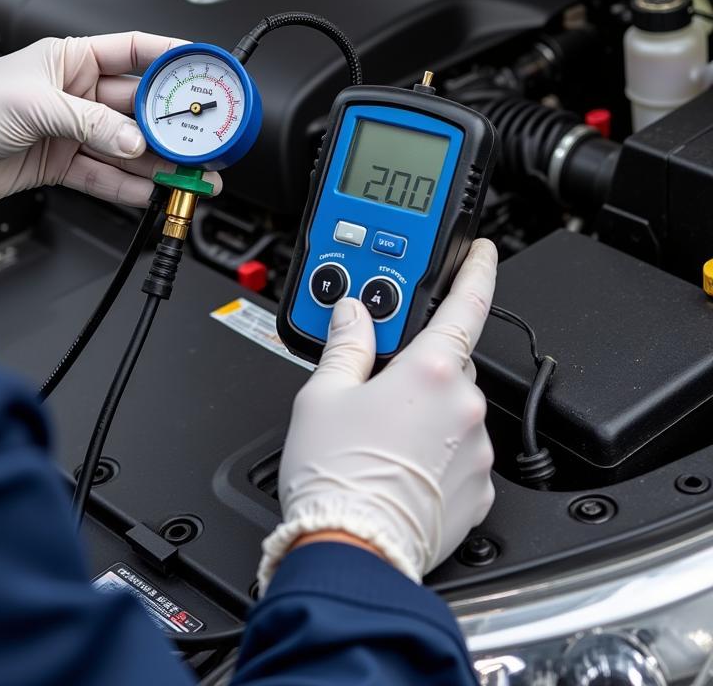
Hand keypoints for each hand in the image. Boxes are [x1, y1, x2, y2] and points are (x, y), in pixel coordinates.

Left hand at [0, 33, 219, 210]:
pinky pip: (103, 175)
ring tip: (191, 174)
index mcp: (70, 59)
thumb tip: (133, 140)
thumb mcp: (32, 106)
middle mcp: (75, 94)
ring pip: (127, 146)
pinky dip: (127, 186)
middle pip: (138, 107)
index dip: (172, 59)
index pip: (135, 52)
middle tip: (204, 138)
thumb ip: (88, 123)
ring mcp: (69, 131)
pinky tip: (151, 191)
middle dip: (173, 123)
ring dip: (159, 161)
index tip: (204, 70)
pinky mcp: (59, 164)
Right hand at [258, 239, 497, 592]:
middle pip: (450, 365)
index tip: (482, 253)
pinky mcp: (479, 492)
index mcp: (430, 372)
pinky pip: (462, 455)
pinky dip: (438, 455)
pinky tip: (400, 468)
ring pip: (456, 412)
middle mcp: (465, 407)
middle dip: (419, 369)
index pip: (466, 305)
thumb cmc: (335, 477)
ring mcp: (477, 451)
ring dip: (427, 415)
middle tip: (375, 391)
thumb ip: (346, 345)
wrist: (351, 551)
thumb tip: (352, 314)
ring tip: (381, 442)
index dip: (476, 271)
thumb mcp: (322, 396)